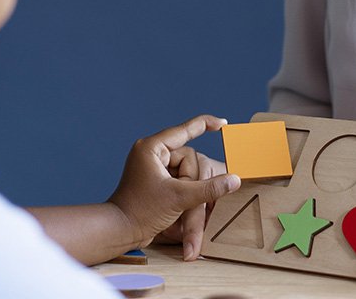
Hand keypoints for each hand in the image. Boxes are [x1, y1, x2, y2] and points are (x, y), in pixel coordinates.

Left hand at [108, 115, 241, 253]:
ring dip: (189, 192)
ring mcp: (154, 168)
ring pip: (187, 174)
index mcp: (152, 148)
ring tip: (178, 209)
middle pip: (189, 161)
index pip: (184, 131)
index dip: (205, 124)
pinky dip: (185, 195)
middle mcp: (152, 154)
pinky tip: (179, 209)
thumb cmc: (141, 212)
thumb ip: (210, 188)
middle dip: (192, 183)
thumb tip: (235, 180)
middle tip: (185, 201)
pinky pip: (180, 183)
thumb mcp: (179, 198)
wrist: (121, 231)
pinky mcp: (156, 182)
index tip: (222, 124)